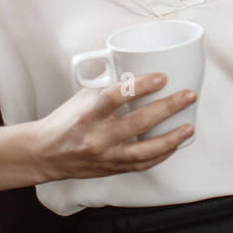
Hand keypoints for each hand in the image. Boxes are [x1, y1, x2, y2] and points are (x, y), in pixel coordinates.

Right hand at [0, 73, 196, 191]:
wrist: (43, 155)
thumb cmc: (64, 122)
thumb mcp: (81, 97)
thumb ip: (107, 84)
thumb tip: (132, 63)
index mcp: (87, 114)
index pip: (116, 97)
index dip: (141, 86)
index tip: (162, 77)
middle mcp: (97, 137)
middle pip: (139, 122)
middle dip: (169, 107)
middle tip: (188, 95)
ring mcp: (106, 156)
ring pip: (145, 150)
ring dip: (171, 137)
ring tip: (189, 126)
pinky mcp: (112, 169)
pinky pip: (142, 164)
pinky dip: (161, 155)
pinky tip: (175, 145)